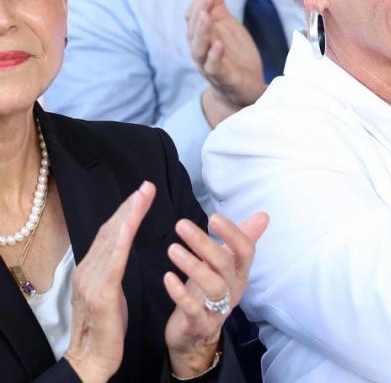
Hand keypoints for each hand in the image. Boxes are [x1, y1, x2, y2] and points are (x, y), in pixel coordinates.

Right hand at [64, 182, 155, 382]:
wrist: (92, 359)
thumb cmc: (106, 327)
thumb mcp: (111, 291)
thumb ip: (113, 269)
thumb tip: (121, 247)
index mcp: (92, 269)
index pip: (111, 234)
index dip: (126, 212)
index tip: (142, 193)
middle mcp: (88, 270)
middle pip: (111, 232)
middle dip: (129, 207)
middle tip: (147, 186)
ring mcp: (92, 281)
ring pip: (112, 241)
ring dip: (128, 216)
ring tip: (143, 196)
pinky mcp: (101, 294)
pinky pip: (113, 263)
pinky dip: (121, 240)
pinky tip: (130, 225)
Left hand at [163, 212, 268, 377]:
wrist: (195, 337)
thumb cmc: (207, 293)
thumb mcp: (224, 265)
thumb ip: (240, 240)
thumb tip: (263, 215)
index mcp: (239, 273)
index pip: (245, 250)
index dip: (232, 233)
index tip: (214, 217)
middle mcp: (233, 289)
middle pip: (225, 264)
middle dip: (204, 243)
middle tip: (181, 225)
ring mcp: (218, 309)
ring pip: (213, 286)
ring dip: (193, 266)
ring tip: (172, 249)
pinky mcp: (200, 325)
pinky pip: (194, 310)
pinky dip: (180, 293)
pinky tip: (168, 277)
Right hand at [186, 0, 265, 124]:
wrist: (246, 87)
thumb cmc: (233, 53)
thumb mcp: (227, 25)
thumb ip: (217, 4)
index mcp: (202, 35)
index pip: (193, 16)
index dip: (199, 1)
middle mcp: (200, 49)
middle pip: (193, 30)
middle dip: (199, 12)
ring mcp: (208, 65)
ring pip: (198, 48)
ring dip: (202, 31)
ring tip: (207, 16)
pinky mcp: (221, 78)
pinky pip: (213, 67)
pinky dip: (214, 56)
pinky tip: (218, 45)